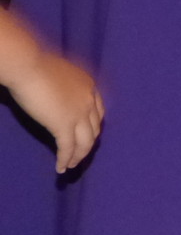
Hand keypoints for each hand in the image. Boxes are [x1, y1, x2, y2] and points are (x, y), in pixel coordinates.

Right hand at [7, 51, 103, 172]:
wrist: (29, 67)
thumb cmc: (37, 66)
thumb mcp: (59, 76)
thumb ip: (64, 87)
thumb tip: (57, 94)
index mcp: (89, 86)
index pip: (98, 111)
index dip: (93, 126)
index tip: (88, 135)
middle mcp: (89, 100)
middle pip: (94, 129)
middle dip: (88, 143)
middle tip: (80, 154)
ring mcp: (79, 114)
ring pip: (85, 142)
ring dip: (79, 156)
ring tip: (71, 165)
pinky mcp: (63, 125)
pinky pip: (67, 148)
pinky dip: (65, 159)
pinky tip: (61, 168)